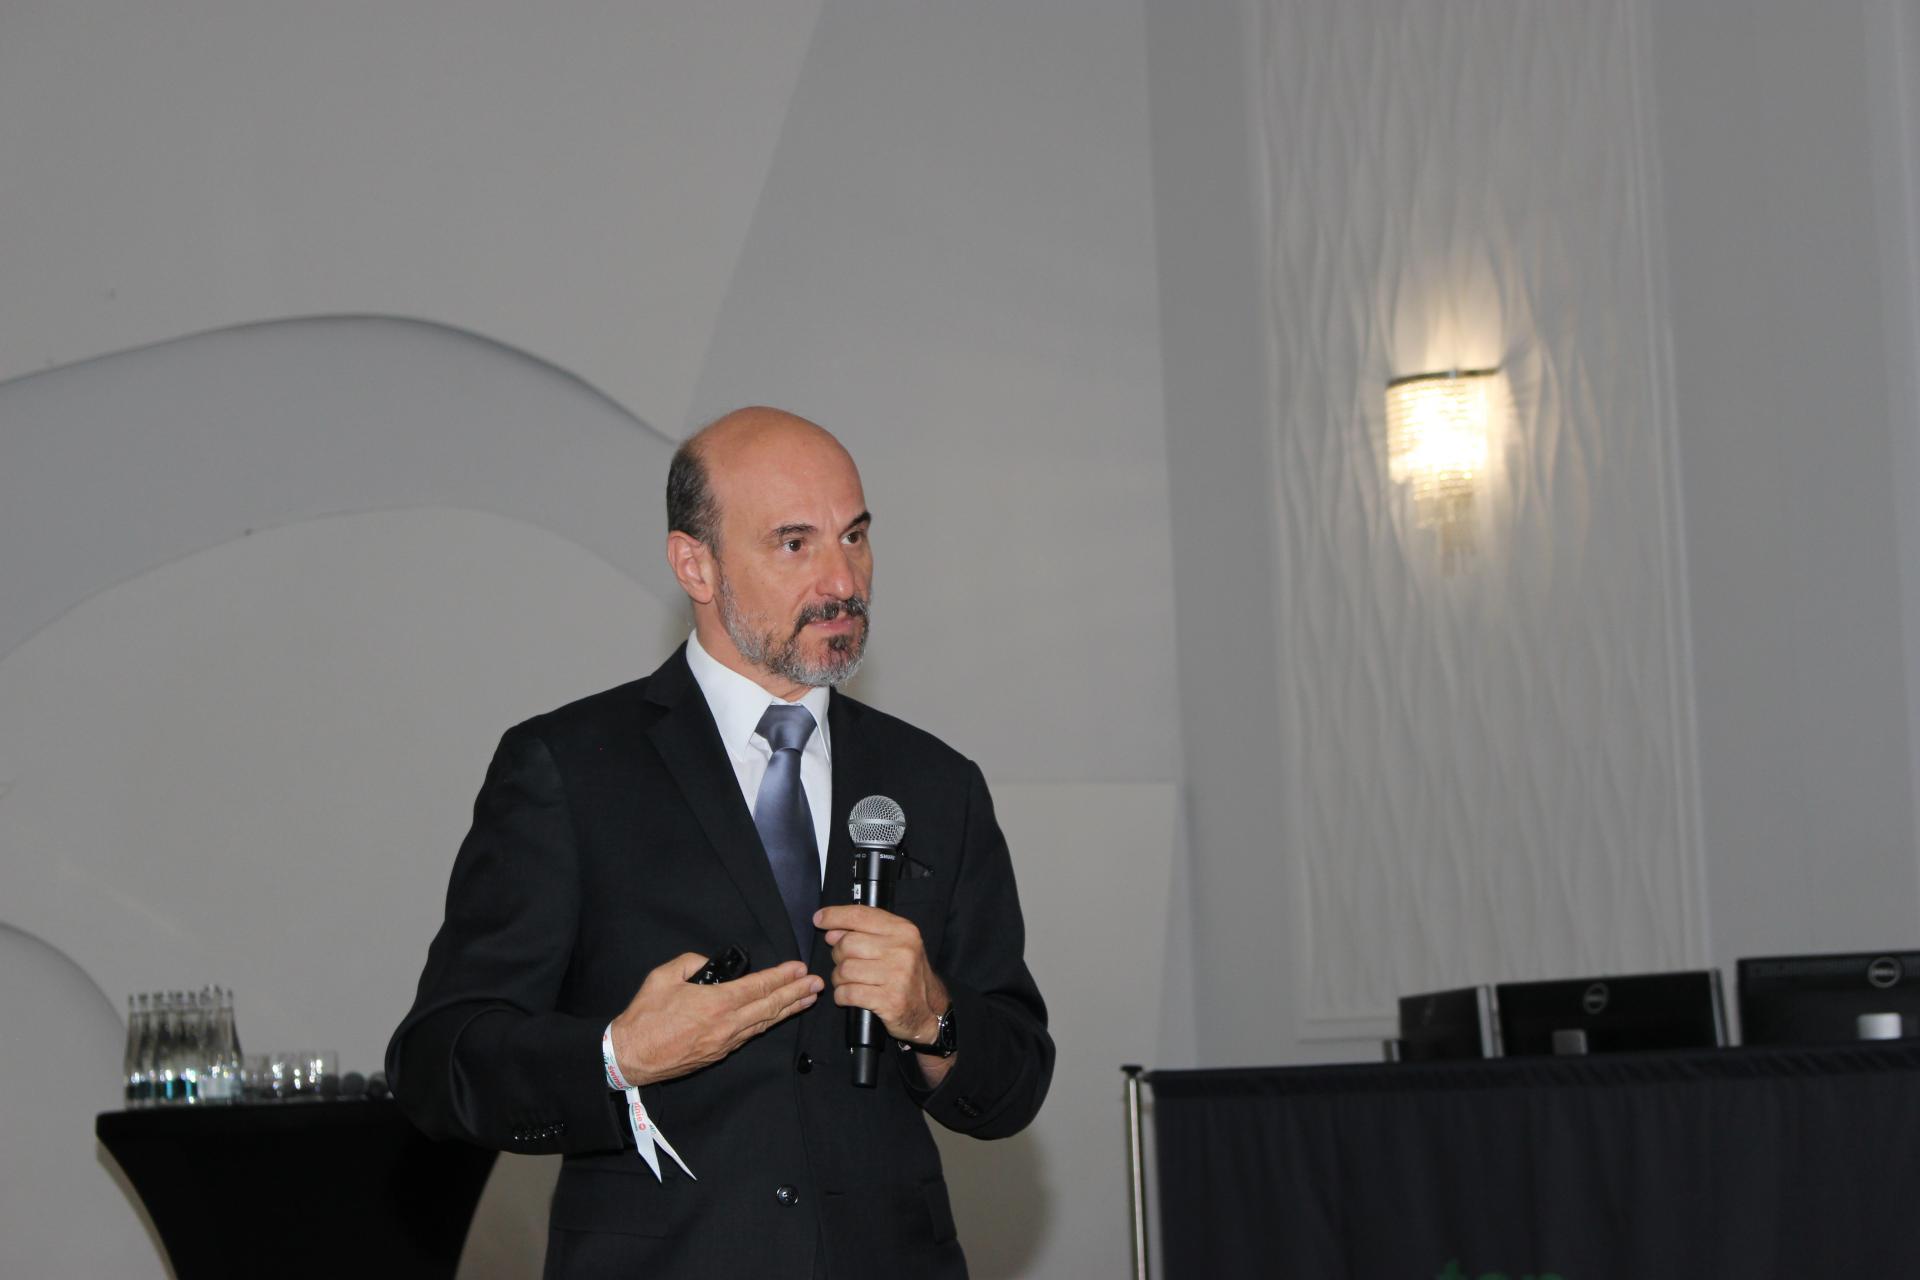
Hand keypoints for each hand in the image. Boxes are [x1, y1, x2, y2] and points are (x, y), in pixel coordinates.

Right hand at [609, 953, 822, 1086]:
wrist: (631, 1055)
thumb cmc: (644, 1018)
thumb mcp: (663, 977)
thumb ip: (691, 962)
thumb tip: (707, 962)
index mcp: (716, 1003)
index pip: (758, 987)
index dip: (781, 977)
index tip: (798, 969)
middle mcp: (726, 1025)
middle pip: (769, 1006)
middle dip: (796, 993)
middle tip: (816, 984)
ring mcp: (725, 1042)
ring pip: (764, 1023)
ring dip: (788, 1010)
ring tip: (807, 999)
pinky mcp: (719, 1053)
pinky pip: (750, 1035)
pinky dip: (768, 1023)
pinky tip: (777, 1017)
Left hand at [813, 904, 948, 1045]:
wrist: (927, 1010)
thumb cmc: (906, 975)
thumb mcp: (894, 946)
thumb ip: (865, 934)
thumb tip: (832, 932)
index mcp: (904, 931)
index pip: (861, 916)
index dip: (835, 916)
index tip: (819, 919)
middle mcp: (903, 950)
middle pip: (848, 944)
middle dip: (838, 955)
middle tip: (845, 964)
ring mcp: (897, 976)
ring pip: (845, 970)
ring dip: (839, 978)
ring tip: (848, 982)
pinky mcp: (889, 1001)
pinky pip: (848, 993)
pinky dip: (842, 996)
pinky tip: (848, 996)